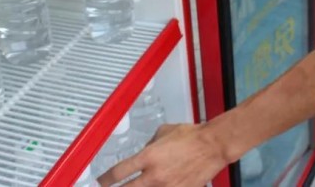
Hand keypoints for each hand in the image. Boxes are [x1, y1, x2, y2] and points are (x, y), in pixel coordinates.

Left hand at [98, 124, 226, 186]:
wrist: (213, 145)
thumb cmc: (191, 135)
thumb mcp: (163, 132)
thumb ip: (149, 144)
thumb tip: (143, 152)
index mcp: (148, 157)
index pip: (118, 173)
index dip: (105, 180)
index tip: (101, 182)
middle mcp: (154, 176)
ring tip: (137, 186)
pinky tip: (157, 186)